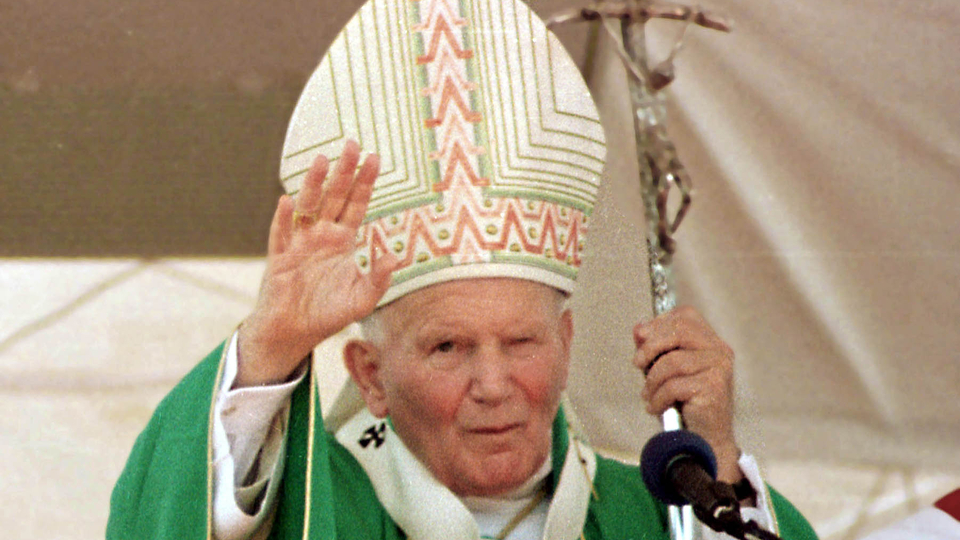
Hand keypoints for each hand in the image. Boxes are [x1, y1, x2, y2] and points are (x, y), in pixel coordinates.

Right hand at [236, 140, 397, 386]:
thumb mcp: (362, 299)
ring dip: (313, 184)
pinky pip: (281, 235)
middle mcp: (321, 236)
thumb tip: (396, 256)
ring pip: (307, 207)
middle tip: (352, 144)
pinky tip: (288, 202)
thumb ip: (380, 279)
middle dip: (343, 171)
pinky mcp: (280, 259)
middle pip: (333, 196)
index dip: (365, 182)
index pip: (356, 204)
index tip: (375, 158)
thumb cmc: (327, 314)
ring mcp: (298, 244)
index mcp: (341, 241)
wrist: (294, 333)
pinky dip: (284, 220)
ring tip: (322, 160)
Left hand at [633, 306, 742, 482]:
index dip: (659, 323)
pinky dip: (658, 398)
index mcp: (711, 341)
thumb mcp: (666, 371)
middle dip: (650, 347)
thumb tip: (638, 329)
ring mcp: (719, 368)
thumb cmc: (686, 405)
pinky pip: (674, 385)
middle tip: (637, 364)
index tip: (642, 339)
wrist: (705, 441)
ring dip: (651, 380)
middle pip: (678, 331)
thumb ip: (654, 348)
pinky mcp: (714, 388)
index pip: (686, 316)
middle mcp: (719, 350)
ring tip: (647, 395)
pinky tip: (656, 407)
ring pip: (672, 361)